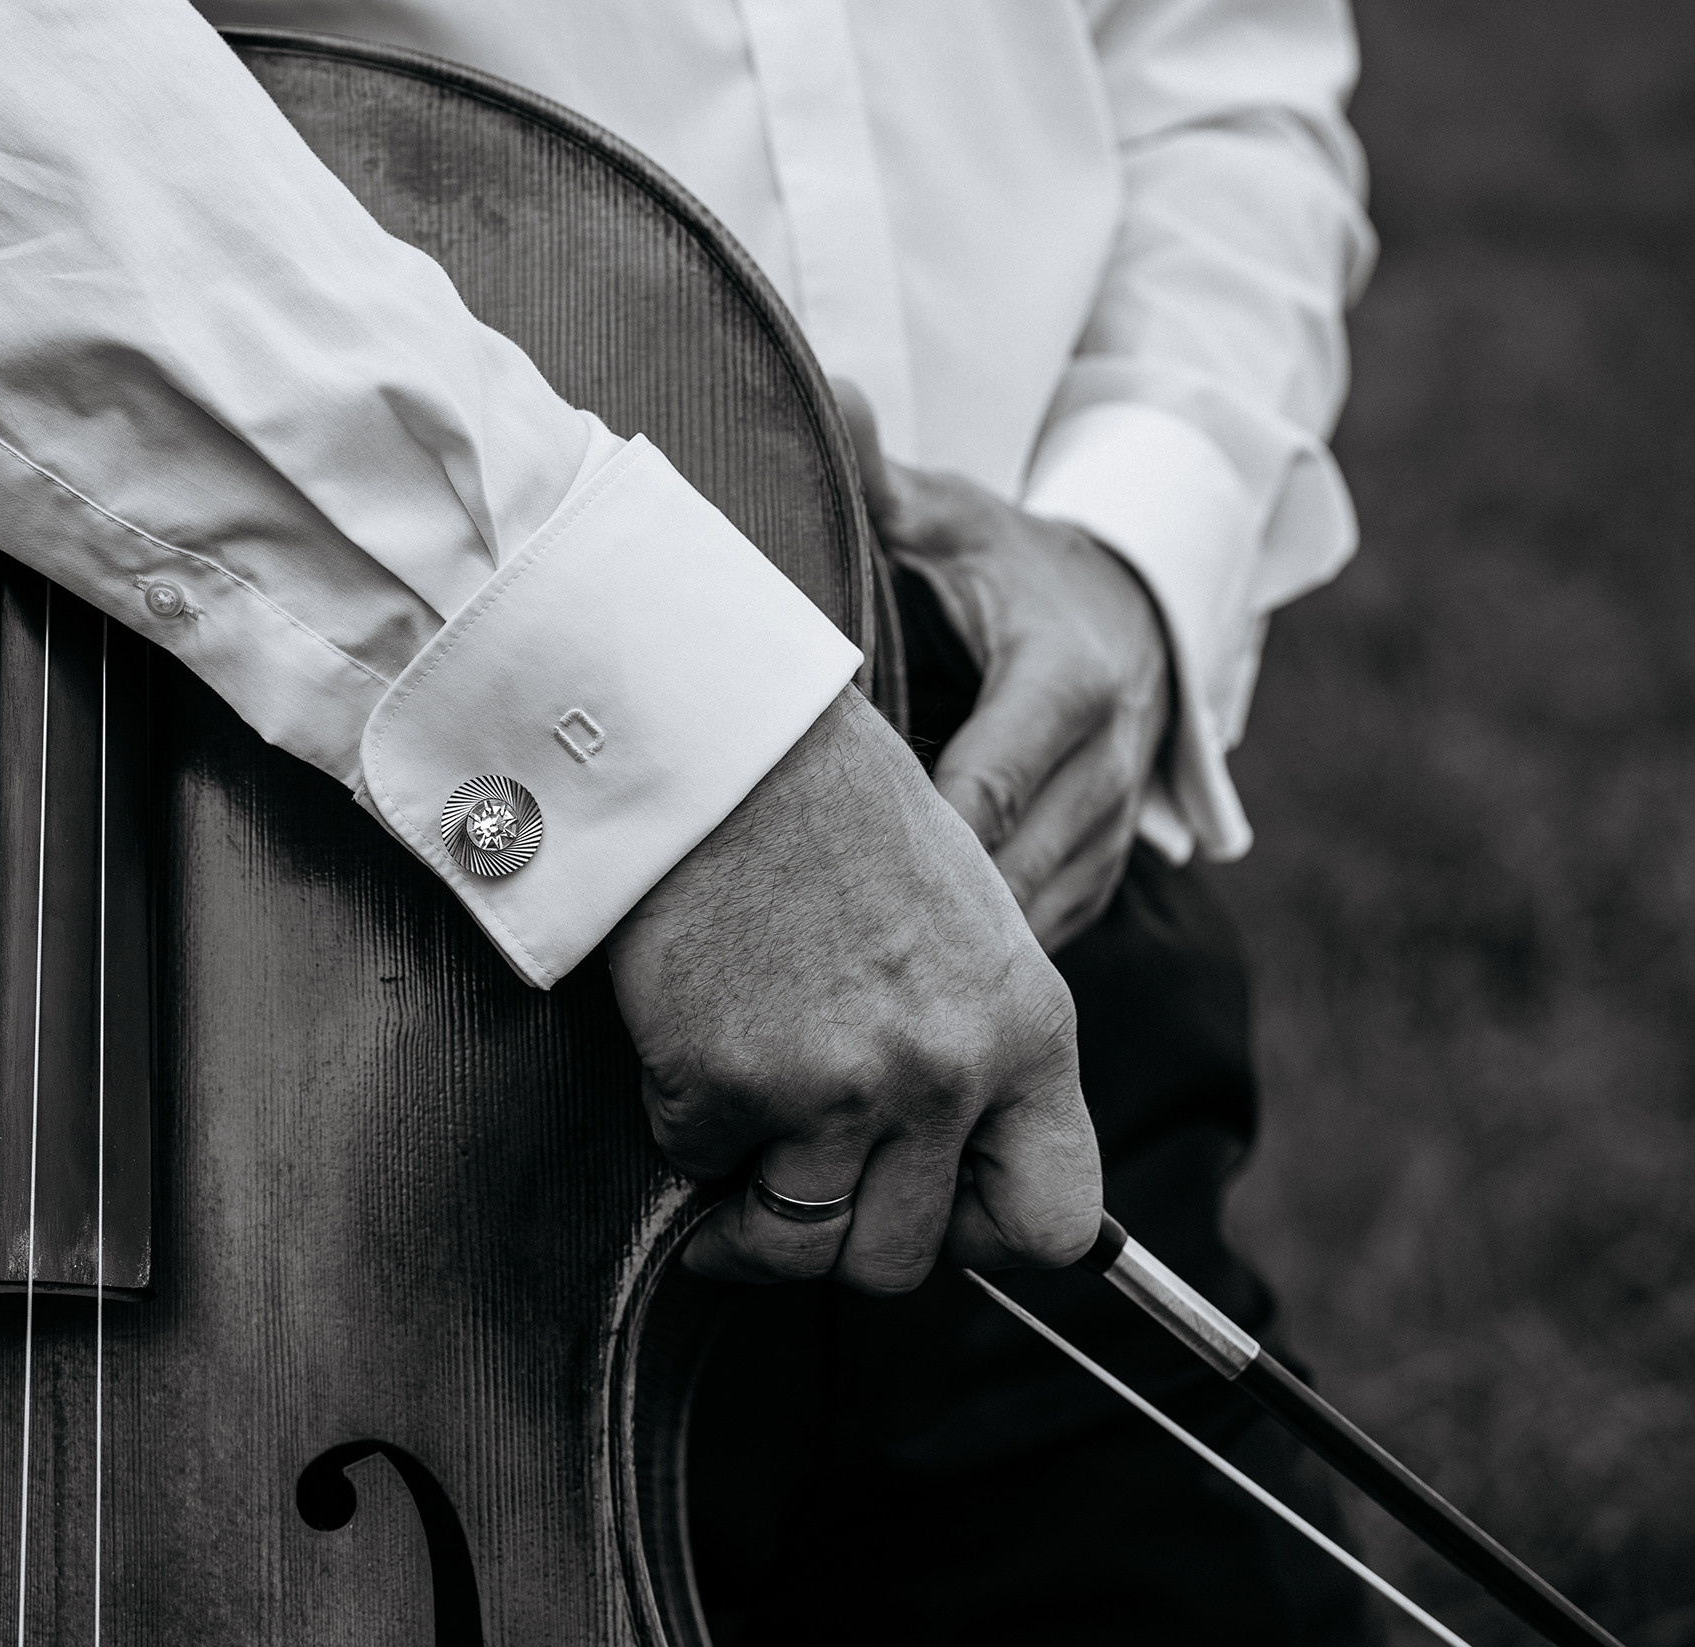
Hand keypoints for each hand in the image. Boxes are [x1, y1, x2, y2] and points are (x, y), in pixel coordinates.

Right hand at [606, 685, 1101, 1291]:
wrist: (728, 744)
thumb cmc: (841, 816)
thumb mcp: (971, 928)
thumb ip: (981, 1052)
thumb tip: (942, 1172)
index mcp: (1028, 1032)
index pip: (1053, 1223)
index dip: (980, 1237)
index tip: (924, 1213)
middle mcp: (945, 1074)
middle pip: (900, 1262)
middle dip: (839, 1244)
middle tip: (794, 1197)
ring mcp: (834, 1086)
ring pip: (795, 1248)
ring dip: (749, 1226)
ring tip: (726, 1186)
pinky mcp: (725, 1082)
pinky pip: (694, 1162)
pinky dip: (683, 1126)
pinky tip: (687, 1056)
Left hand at [853, 414, 1172, 950]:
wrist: (1127, 605)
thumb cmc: (1008, 563)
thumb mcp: (953, 516)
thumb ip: (883, 476)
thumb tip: (827, 387)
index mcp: (1067, 680)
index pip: (980, 791)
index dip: (899, 845)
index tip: (807, 877)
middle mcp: (1109, 763)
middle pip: (1003, 873)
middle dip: (909, 917)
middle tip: (799, 954)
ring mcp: (1114, 827)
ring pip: (1029, 921)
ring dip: (944, 951)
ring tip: (834, 979)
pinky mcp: (1107, 869)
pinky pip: (1043, 934)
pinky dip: (977, 957)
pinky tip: (892, 973)